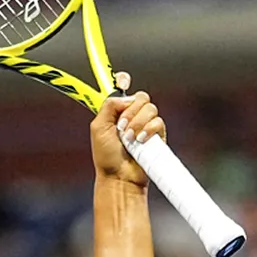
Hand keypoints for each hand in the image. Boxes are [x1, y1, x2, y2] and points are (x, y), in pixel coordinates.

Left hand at [90, 71, 165, 187]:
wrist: (119, 177)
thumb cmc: (107, 158)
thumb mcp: (98, 128)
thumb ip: (108, 106)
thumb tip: (125, 95)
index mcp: (117, 112)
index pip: (124, 89)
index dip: (124, 80)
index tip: (122, 80)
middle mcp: (132, 116)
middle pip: (141, 97)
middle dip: (131, 111)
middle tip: (121, 127)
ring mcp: (146, 125)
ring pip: (150, 108)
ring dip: (137, 123)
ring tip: (129, 139)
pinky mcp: (157, 135)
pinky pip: (158, 122)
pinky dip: (148, 130)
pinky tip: (140, 140)